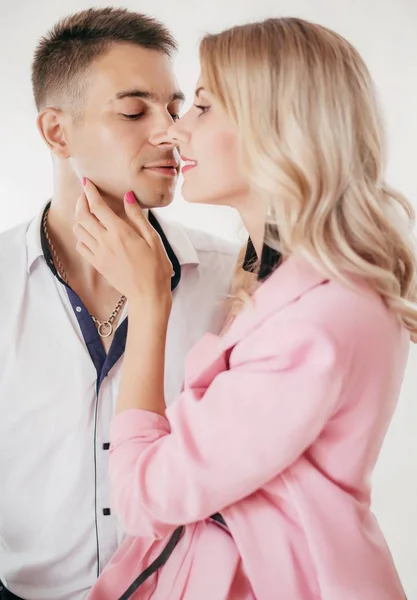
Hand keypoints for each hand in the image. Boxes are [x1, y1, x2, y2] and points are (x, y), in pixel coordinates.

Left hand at [73, 180, 172, 311]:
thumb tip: (128, 197)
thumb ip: (137, 217)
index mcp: (120, 232)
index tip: (87, 182)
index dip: (90, 192)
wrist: (148, 294)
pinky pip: (81, 246)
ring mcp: (99, 254)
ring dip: (80, 219)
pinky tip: (91, 235)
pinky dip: (82, 236)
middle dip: (81, 202)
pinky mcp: (97, 265)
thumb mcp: (153, 239)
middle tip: (86, 196)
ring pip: (78, 230)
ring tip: (89, 214)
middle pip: (82, 216)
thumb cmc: (156, 267)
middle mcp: (105, 241)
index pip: (98, 206)